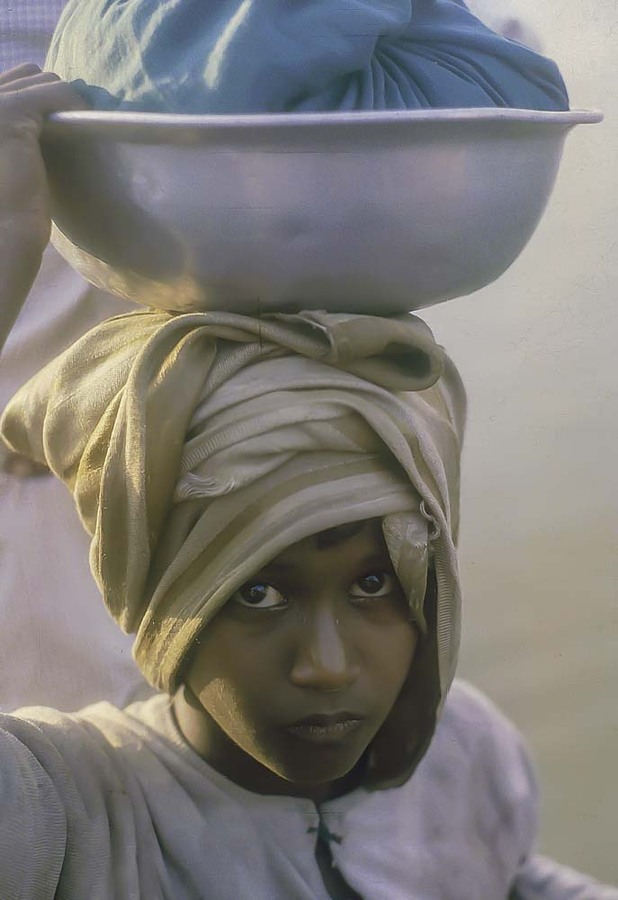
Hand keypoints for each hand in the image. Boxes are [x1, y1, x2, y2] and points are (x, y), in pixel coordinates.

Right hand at [0, 64, 85, 248]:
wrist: (4, 232)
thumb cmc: (6, 205)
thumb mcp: (7, 154)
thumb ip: (15, 130)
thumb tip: (44, 114)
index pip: (9, 79)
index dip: (36, 94)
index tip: (60, 116)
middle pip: (25, 72)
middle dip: (52, 94)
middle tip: (75, 120)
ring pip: (41, 78)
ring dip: (64, 99)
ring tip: (80, 125)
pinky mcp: (11, 112)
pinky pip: (54, 91)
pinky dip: (74, 103)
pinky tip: (86, 123)